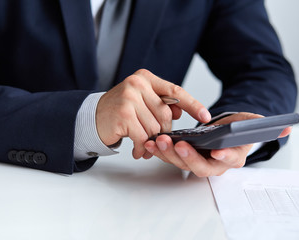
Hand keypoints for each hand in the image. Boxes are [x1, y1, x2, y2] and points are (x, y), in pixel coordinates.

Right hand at [96, 69, 210, 158]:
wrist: (92, 117)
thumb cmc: (120, 110)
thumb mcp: (141, 101)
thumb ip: (161, 103)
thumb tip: (179, 110)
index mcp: (145, 78)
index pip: (175, 91)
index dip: (193, 105)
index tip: (206, 116)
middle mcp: (137, 84)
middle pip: (165, 114)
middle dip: (163, 131)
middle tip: (154, 139)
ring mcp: (129, 98)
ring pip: (155, 127)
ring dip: (151, 142)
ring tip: (143, 145)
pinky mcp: (123, 114)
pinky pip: (143, 137)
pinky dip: (142, 148)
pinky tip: (137, 150)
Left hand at [144, 112, 291, 176]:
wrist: (220, 132)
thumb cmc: (233, 130)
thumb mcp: (248, 124)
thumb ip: (259, 125)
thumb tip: (284, 128)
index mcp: (231, 158)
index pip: (229, 161)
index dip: (224, 157)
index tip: (217, 152)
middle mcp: (212, 164)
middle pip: (199, 166)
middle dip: (188, 156)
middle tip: (178, 144)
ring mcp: (195, 161)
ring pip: (181, 162)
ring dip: (168, 153)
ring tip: (158, 141)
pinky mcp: (181, 156)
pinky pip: (169, 156)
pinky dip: (159, 150)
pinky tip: (150, 142)